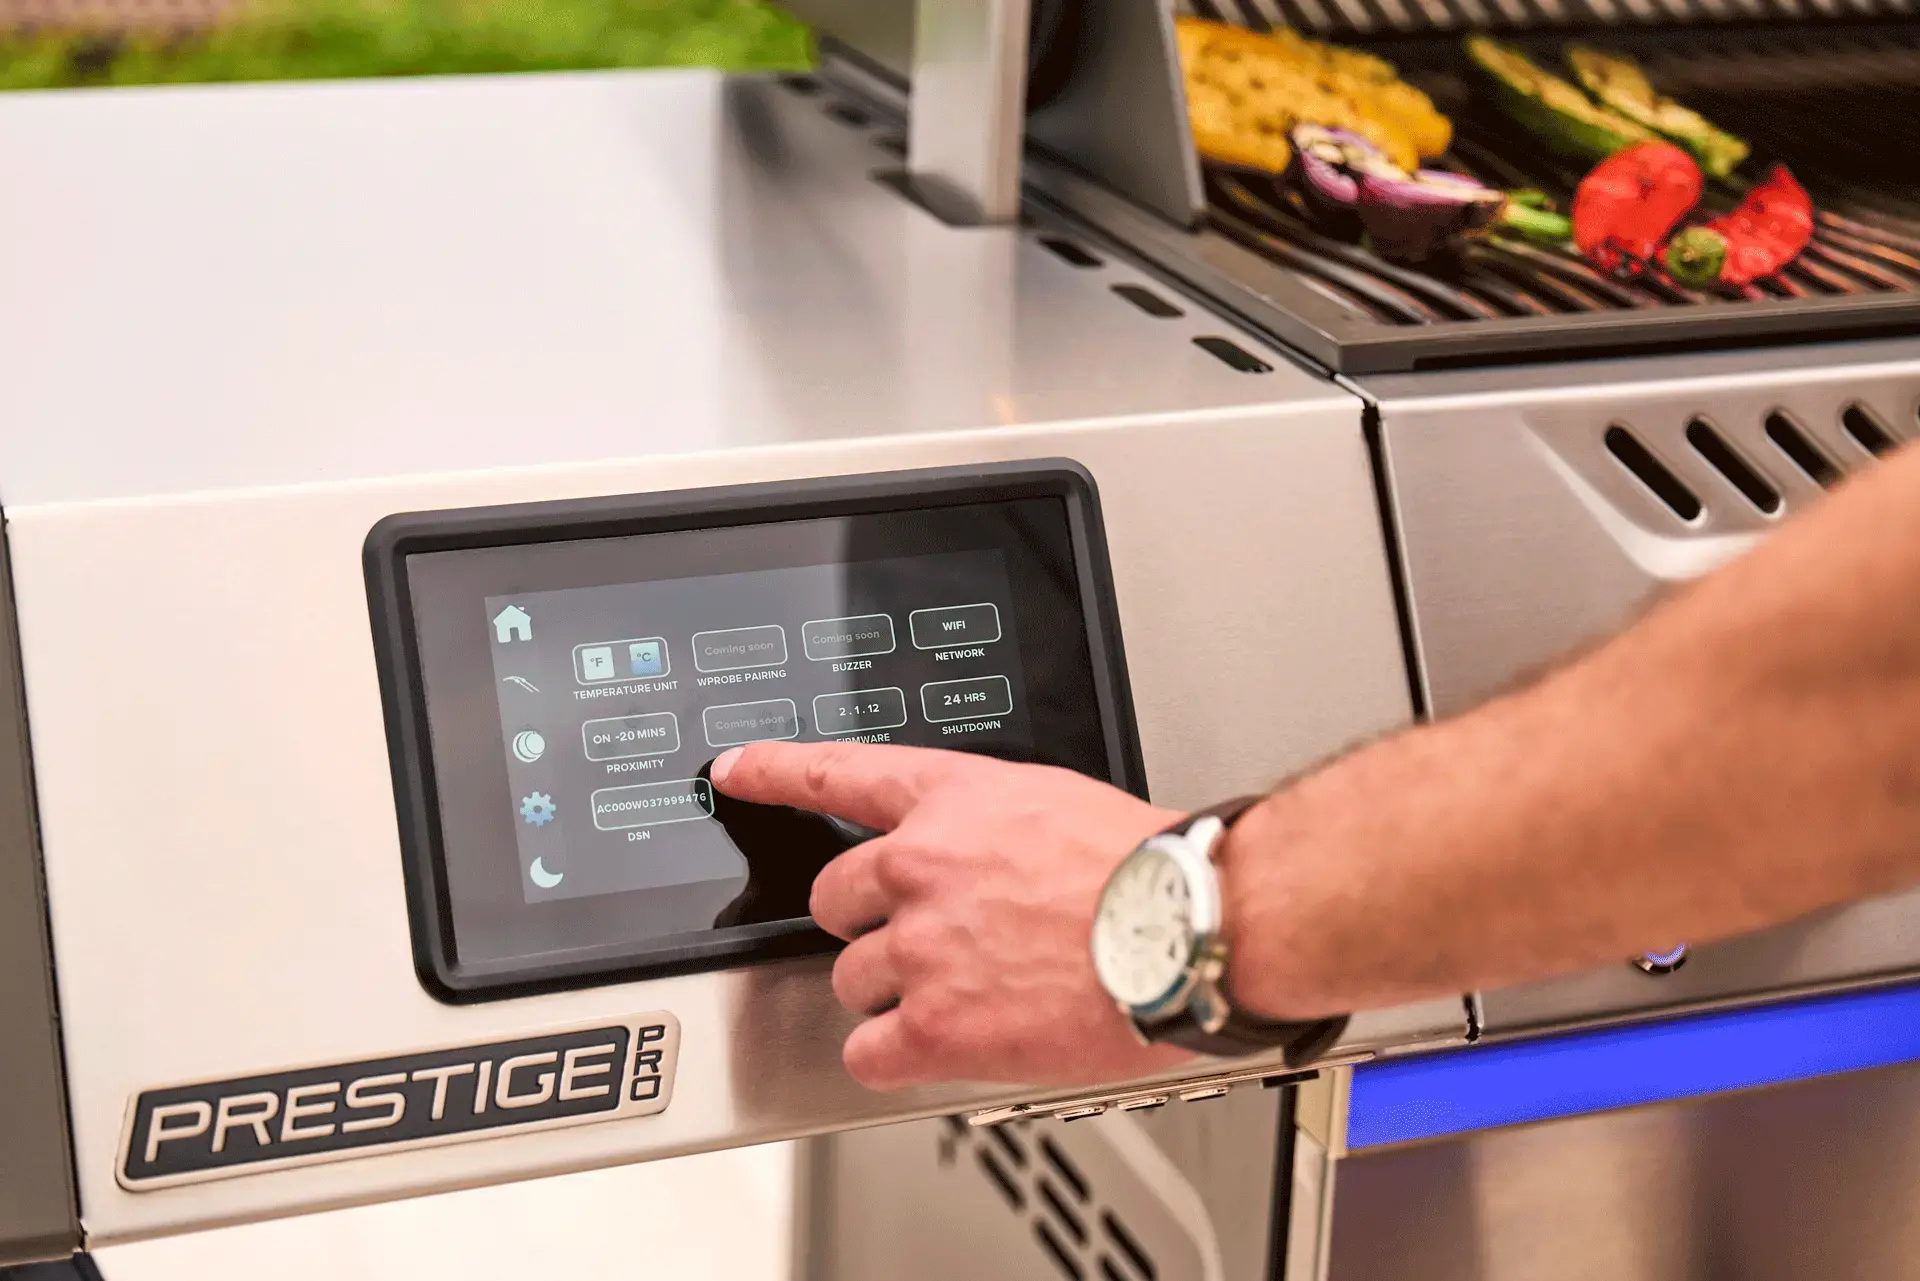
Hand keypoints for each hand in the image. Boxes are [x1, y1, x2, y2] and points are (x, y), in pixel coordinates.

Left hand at [710, 741, 1197, 1089]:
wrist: (1190, 928)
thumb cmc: (1152, 871)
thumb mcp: (1060, 807)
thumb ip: (996, 830)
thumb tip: (989, 860)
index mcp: (954, 801)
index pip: (839, 775)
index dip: (777, 772)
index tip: (736, 771)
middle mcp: (921, 866)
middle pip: (832, 899)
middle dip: (869, 925)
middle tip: (930, 943)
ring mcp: (921, 946)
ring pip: (849, 980)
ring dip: (894, 993)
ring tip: (970, 994)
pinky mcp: (936, 1024)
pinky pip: (867, 1051)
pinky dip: (894, 1056)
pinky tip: (941, 1046)